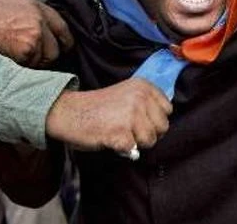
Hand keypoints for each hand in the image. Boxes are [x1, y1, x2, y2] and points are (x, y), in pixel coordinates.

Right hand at [0, 0, 72, 66]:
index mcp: (35, 5)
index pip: (62, 26)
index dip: (64, 39)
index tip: (61, 45)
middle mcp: (39, 20)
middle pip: (57, 47)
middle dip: (49, 54)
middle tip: (38, 57)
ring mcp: (33, 35)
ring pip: (46, 58)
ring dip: (36, 62)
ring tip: (25, 59)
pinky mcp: (24, 49)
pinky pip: (32, 64)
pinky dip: (25, 65)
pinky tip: (15, 60)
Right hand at [45, 78, 171, 153]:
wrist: (70, 111)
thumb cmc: (97, 106)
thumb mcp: (127, 93)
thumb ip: (146, 102)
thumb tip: (163, 121)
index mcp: (143, 86)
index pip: (167, 110)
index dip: (154, 119)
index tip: (139, 119)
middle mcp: (139, 98)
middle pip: (162, 127)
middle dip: (147, 133)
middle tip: (127, 128)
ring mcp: (130, 115)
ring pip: (150, 141)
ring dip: (135, 142)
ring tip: (118, 132)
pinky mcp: (120, 133)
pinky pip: (133, 150)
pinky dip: (122, 149)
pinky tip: (110, 138)